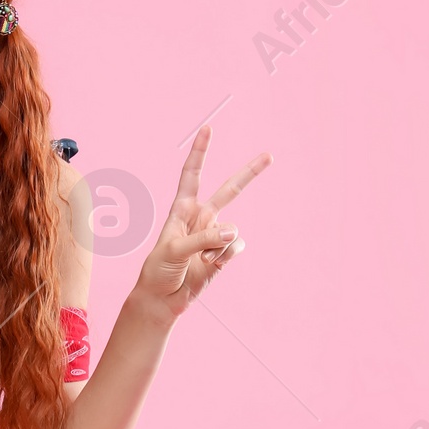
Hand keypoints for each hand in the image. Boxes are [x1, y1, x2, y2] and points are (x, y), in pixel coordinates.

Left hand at [134, 125, 270, 317]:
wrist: (163, 299)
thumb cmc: (159, 271)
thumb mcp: (174, 251)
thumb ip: (203, 238)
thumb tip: (233, 232)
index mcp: (182, 209)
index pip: (192, 175)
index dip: (200, 152)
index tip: (207, 129)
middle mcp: (201, 218)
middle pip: (229, 189)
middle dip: (249, 173)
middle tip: (269, 155)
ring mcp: (214, 235)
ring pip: (231, 231)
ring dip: (217, 246)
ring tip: (200, 259)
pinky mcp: (223, 253)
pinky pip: (235, 248)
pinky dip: (225, 257)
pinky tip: (211, 265)